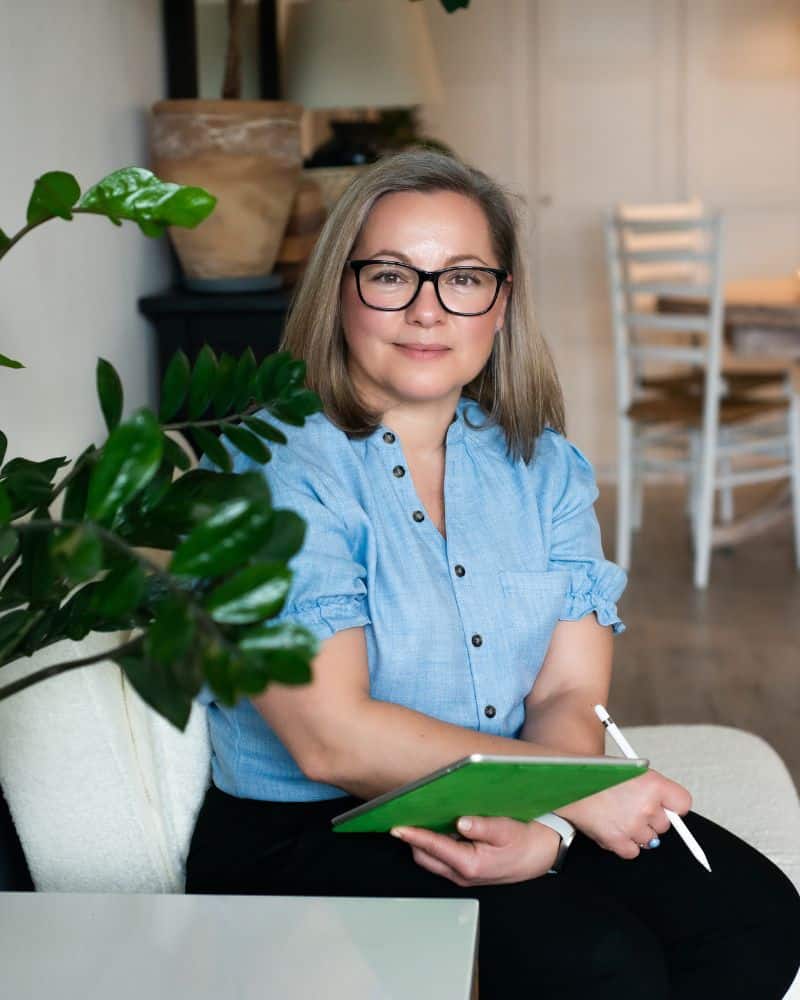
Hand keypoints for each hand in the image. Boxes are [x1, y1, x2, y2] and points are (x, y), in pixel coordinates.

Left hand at [390, 815, 561, 885]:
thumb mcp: (507, 831)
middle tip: (403, 816)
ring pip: (430, 859)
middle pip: (424, 857)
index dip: (414, 836)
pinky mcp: (464, 870)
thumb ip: (483, 827)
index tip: (397, 827)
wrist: (540, 856)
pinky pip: (440, 858)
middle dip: (412, 839)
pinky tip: (436, 827)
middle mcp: (462, 874)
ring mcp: (462, 874)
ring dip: (421, 842)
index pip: (434, 848)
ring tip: (417, 819)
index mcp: (471, 864)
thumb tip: (461, 822)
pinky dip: (433, 844)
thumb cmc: (524, 844)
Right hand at [558, 769, 690, 859]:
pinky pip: (633, 851)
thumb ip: (650, 788)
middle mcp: (647, 806)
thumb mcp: (628, 769)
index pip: (683, 803)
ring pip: (650, 839)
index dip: (675, 806)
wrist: (568, 783)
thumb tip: (667, 807)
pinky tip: (613, 828)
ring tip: (618, 815)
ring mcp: (633, 826)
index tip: (670, 808)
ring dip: (637, 831)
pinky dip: (625, 844)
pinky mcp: (618, 841)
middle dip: (652, 818)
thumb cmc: (594, 774)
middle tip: (632, 807)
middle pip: (665, 824)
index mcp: (653, 783)